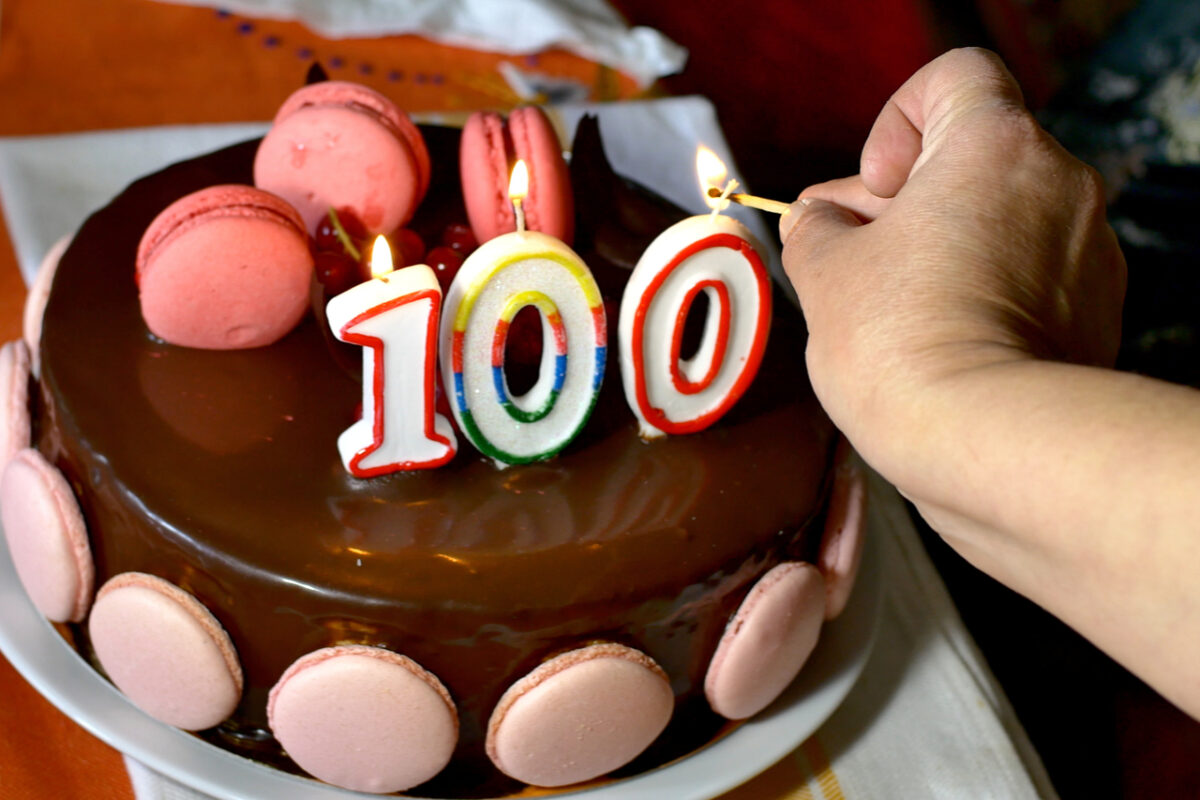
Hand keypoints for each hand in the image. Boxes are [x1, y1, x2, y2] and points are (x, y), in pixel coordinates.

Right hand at [778, 48, 1125, 476]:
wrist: (985, 444)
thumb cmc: (903, 350)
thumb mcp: (823, 271)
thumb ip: (814, 224)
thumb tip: (819, 221)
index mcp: (993, 147)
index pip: (954, 76)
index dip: (897, 120)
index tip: (874, 187)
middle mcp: (1057, 183)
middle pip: (973, 156)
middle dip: (908, 200)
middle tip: (859, 255)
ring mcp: (1086, 249)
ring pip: (1001, 218)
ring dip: (945, 246)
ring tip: (893, 309)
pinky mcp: (1096, 309)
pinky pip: (1030, 273)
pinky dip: (985, 290)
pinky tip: (938, 340)